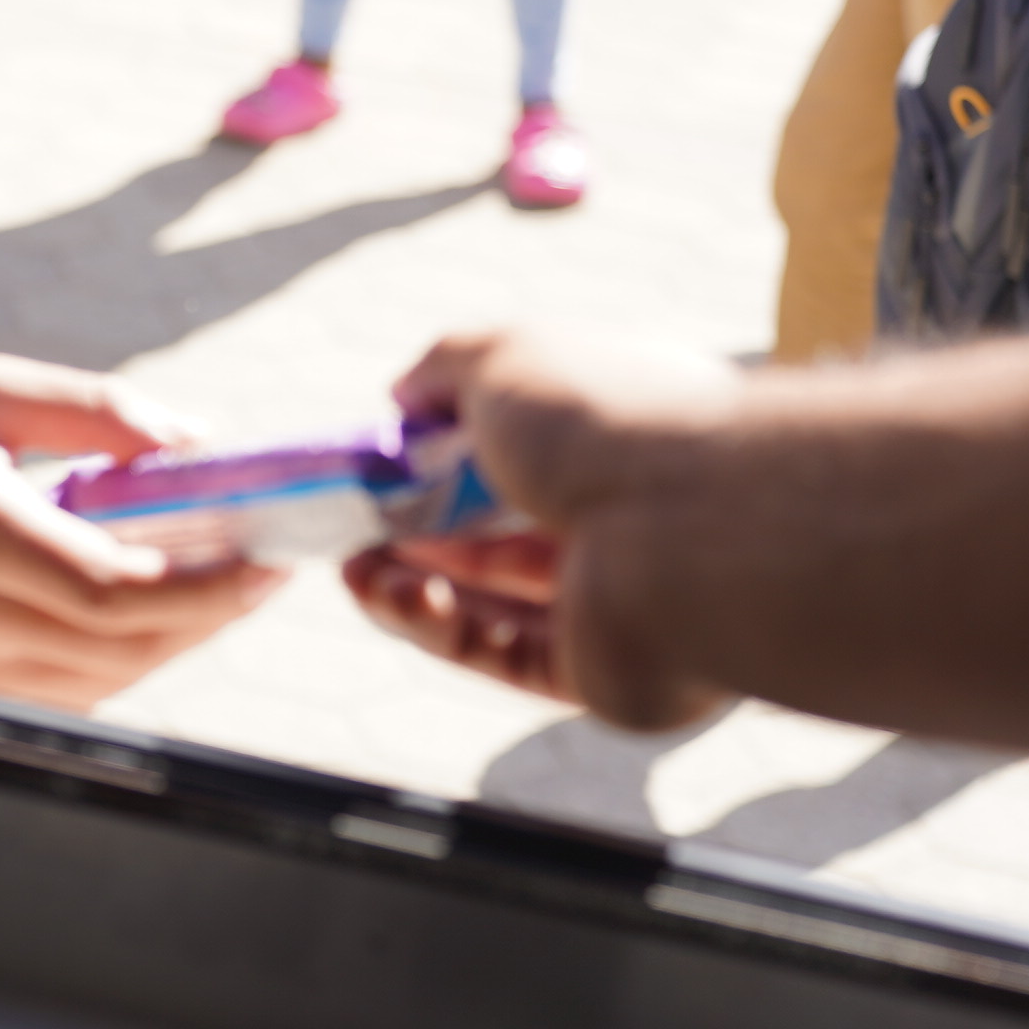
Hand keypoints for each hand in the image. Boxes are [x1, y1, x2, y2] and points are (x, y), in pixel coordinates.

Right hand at [0, 356, 284, 708]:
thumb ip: (86, 410)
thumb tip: (190, 439)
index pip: (119, 587)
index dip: (208, 585)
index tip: (266, 557)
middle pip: (124, 644)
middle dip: (208, 613)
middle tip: (260, 571)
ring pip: (99, 682)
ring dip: (167, 644)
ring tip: (209, 588)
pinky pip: (57, 699)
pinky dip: (113, 667)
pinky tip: (135, 618)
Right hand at [341, 328, 742, 732]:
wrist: (677, 527)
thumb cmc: (598, 422)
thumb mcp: (501, 358)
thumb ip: (443, 370)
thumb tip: (402, 397)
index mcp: (628, 434)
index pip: (534, 447)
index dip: (452, 455)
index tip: (389, 460)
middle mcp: (634, 515)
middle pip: (506, 532)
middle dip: (419, 530)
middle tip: (353, 526)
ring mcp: (621, 597)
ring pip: (497, 601)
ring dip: (414, 584)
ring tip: (352, 569)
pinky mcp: (602, 670)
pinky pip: (505, 653)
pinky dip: (439, 628)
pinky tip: (388, 597)